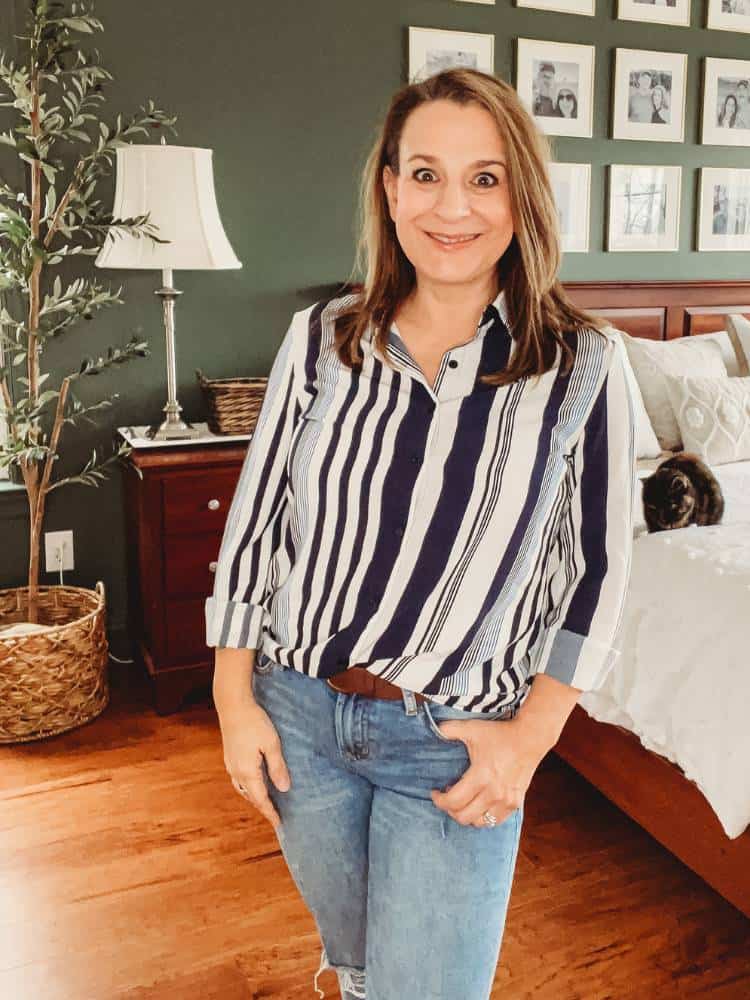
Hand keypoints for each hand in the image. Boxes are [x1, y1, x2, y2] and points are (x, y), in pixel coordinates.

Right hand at [216, 698, 291, 831]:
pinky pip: (239, 779)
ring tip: (268, 801)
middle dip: (263, 807)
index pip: (261, 799)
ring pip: (243, 788)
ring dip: (255, 797)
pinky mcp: (230, 756)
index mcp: (247, 772)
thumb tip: (284, 788)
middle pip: (251, 797)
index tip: (280, 824)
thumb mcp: (272, 744)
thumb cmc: (254, 722)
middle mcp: (236, 772)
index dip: (271, 813)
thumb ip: (278, 767)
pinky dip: (249, 786)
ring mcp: (231, 764)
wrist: (233, 705)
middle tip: (277, 815)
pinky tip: (256, 781)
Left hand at [430, 715, 551, 827]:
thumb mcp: (472, 728)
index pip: (454, 801)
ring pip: (480, 823)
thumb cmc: (500, 734)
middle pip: (464, 816)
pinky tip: (479, 806)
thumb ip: (450, 729)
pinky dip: (484, 818)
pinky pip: (496, 821)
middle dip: (450, 810)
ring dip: (467, 816)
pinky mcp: (516, 803)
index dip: (439, 800)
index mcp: (481, 776)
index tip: (435, 793)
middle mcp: (494, 792)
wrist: (529, 738)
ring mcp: (506, 800)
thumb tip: (435, 729)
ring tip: (463, 803)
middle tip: (447, 798)